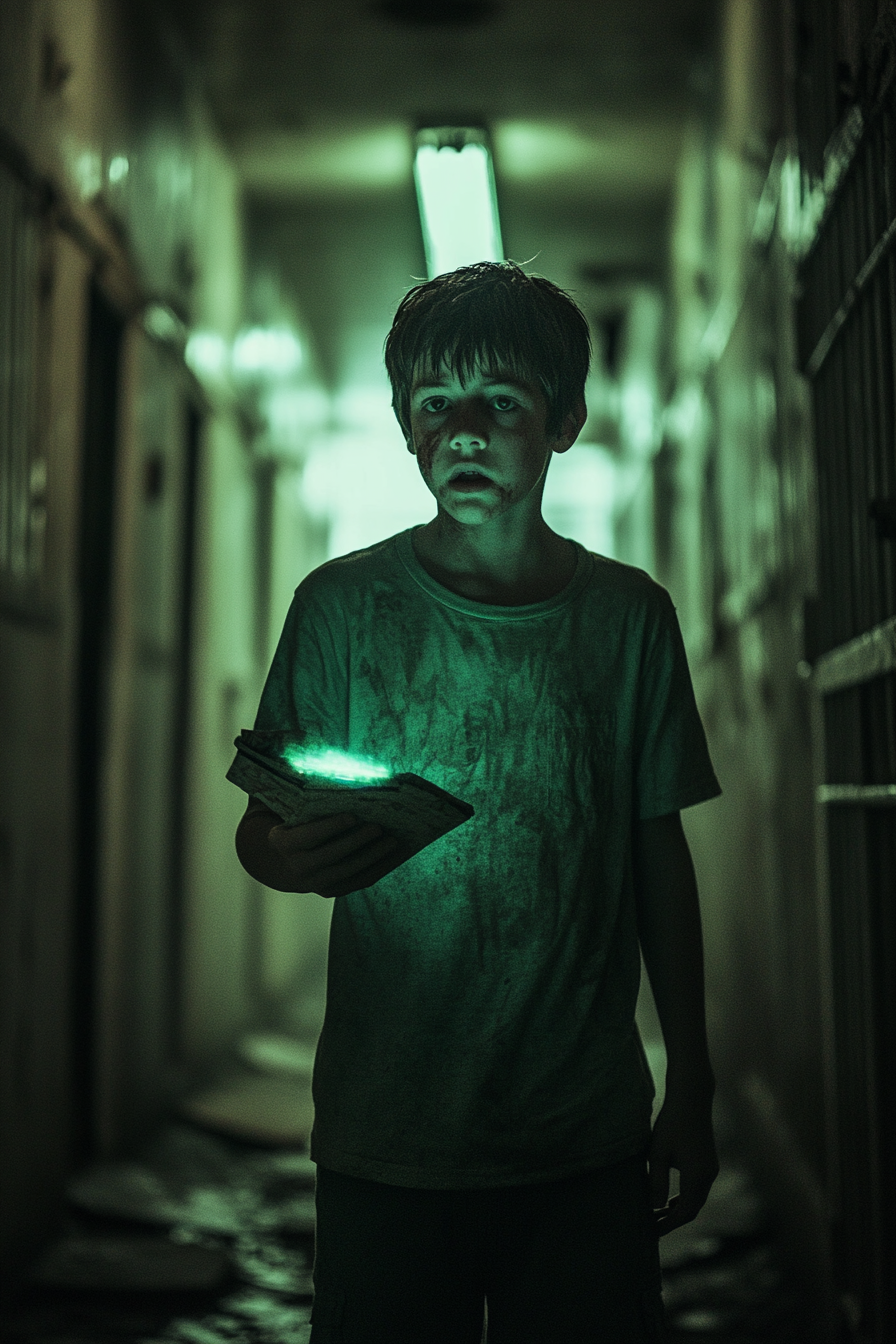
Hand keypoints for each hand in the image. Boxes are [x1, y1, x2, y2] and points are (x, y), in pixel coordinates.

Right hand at [268, 812, 400, 897]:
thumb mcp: (288, 816)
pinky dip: (380, 868)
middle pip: (333, 855)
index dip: (331, 827)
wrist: (282, 864)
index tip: (352, 815)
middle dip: (358, 841)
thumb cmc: (292, 829)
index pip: (310, 836)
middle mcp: (298, 867)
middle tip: (379, 827)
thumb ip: (301, 802)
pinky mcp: (332, 890)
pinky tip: (395, 856)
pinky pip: (360, 881)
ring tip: (393, 841)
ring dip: (374, 856)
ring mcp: (316, 882)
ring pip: (350, 871)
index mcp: (284, 843)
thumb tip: (325, 775)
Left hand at [648, 1088, 718, 1235]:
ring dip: (680, 1209)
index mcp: (697, 1176)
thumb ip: (657, 1182)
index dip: (669, 1225)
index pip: (684, 1212)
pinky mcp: (709, 1160)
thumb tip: (655, 1208)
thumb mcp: (658, 1153)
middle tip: (653, 1228)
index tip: (652, 1232)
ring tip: (658, 1216)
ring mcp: (711, 1168)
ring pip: (696, 1198)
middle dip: (674, 1220)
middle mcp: (709, 1175)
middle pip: (693, 1208)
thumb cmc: (671, 1123)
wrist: (691, 1098)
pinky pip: (698, 1188)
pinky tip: (670, 1199)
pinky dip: (685, 1197)